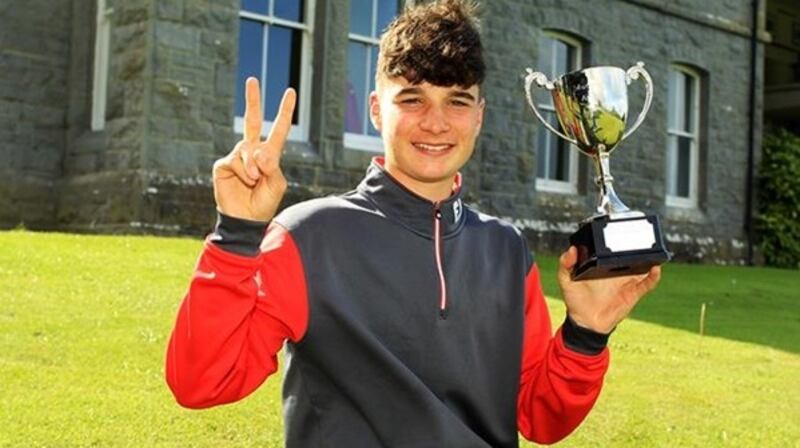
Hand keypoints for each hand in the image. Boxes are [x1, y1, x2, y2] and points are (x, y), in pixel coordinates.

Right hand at [212, 77, 296, 221]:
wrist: (246, 219)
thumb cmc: (264, 203)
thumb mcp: (277, 184)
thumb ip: (273, 166)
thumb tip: (260, 150)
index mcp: (269, 155)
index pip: (278, 129)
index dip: (284, 111)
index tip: (290, 92)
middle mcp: (253, 152)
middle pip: (251, 120)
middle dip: (253, 100)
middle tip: (252, 79)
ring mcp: (237, 156)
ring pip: (247, 147)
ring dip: (253, 165)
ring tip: (254, 180)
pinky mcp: (224, 164)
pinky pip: (236, 159)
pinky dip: (243, 170)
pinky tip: (244, 181)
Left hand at [557, 246, 660, 333]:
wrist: (586, 322)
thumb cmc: (576, 300)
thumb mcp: (566, 280)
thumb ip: (565, 264)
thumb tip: (572, 250)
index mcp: (602, 265)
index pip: (612, 250)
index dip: (617, 240)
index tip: (620, 229)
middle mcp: (617, 271)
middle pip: (630, 255)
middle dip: (636, 246)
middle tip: (639, 237)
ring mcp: (627, 281)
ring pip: (642, 266)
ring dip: (648, 258)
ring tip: (651, 248)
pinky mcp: (633, 293)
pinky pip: (647, 283)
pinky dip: (654, 276)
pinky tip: (655, 268)